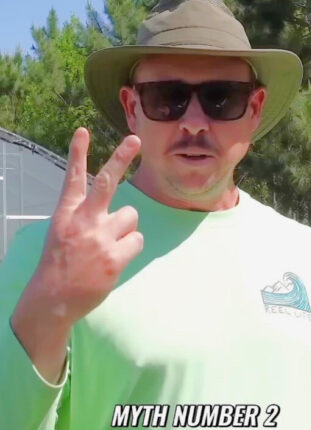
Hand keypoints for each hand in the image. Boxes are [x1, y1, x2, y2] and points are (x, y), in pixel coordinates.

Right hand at [11, 129, 142, 377]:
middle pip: (106, 182)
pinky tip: (113, 261)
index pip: (73, 179)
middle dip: (121, 158)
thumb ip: (87, 218)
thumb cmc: (62, 265)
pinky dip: (130, 249)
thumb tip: (122, 212)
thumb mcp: (64, 234)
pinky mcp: (113, 257)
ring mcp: (98, 238)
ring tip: (107, 247)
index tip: (82, 131)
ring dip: (125, 230)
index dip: (78, 154)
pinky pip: (138, 240)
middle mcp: (82, 221)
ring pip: (131, 216)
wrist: (52, 299)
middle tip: (135, 138)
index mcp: (67, 214)